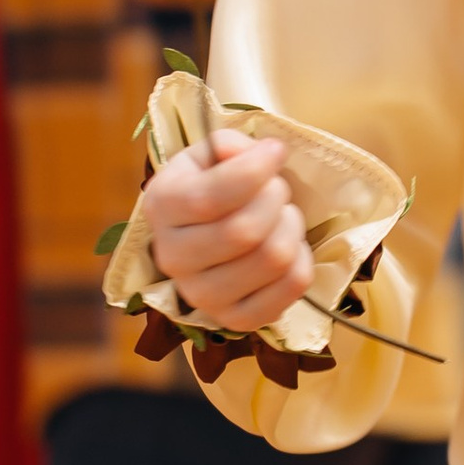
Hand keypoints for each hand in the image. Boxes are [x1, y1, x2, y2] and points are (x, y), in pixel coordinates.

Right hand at [144, 128, 313, 332]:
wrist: (213, 228)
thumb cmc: (216, 184)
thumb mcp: (213, 153)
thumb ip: (229, 144)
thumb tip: (255, 154)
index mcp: (161, 207)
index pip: (209, 198)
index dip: (254, 171)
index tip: (276, 152)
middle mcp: (172, 258)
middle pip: (244, 232)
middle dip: (276, 198)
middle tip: (277, 188)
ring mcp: (201, 296)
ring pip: (272, 258)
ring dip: (292, 227)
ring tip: (282, 216)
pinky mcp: (234, 319)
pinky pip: (291, 287)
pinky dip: (302, 261)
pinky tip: (289, 247)